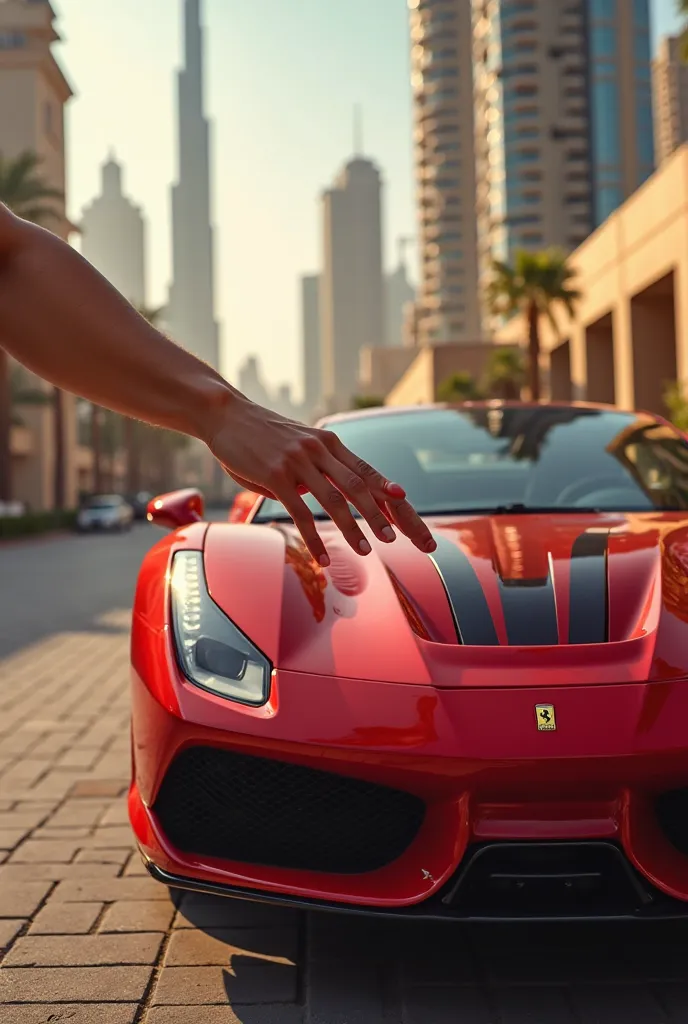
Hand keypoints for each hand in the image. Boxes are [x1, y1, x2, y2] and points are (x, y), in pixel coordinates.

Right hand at [206, 393, 436, 565]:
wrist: (227, 415)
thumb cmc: (261, 435)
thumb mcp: (297, 444)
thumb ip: (316, 469)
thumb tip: (327, 498)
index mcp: (328, 442)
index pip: (365, 469)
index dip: (387, 488)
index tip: (405, 504)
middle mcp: (319, 449)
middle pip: (358, 486)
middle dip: (379, 515)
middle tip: (394, 539)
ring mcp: (298, 461)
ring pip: (334, 501)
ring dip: (352, 528)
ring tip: (366, 550)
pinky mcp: (275, 476)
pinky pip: (300, 513)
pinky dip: (314, 538)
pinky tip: (322, 557)